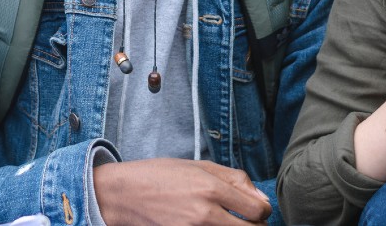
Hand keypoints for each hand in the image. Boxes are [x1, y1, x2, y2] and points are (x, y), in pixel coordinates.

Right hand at [94, 158, 270, 224]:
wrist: (121, 194)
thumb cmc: (158, 175)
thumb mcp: (197, 166)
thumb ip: (234, 179)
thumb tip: (261, 198)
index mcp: (211, 188)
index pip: (258, 210)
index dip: (263, 211)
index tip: (257, 209)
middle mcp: (205, 212)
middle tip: (248, 221)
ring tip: (229, 222)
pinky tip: (211, 225)